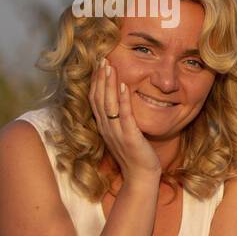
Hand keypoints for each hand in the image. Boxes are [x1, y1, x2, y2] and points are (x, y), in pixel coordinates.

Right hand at [89, 58, 160, 183]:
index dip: (96, 82)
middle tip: (102, 58)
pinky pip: (125, 116)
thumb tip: (121, 104)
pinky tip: (125, 86)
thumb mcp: (124, 134)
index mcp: (104, 126)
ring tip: (110, 66)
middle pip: (98, 98)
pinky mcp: (129, 137)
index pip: (95, 99)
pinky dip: (124, 100)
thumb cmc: (135, 155)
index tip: (98, 65)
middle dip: (100, 77)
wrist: (141, 176)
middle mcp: (106, 128)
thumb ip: (120, 119)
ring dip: (109, 84)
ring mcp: (116, 132)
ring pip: (108, 104)